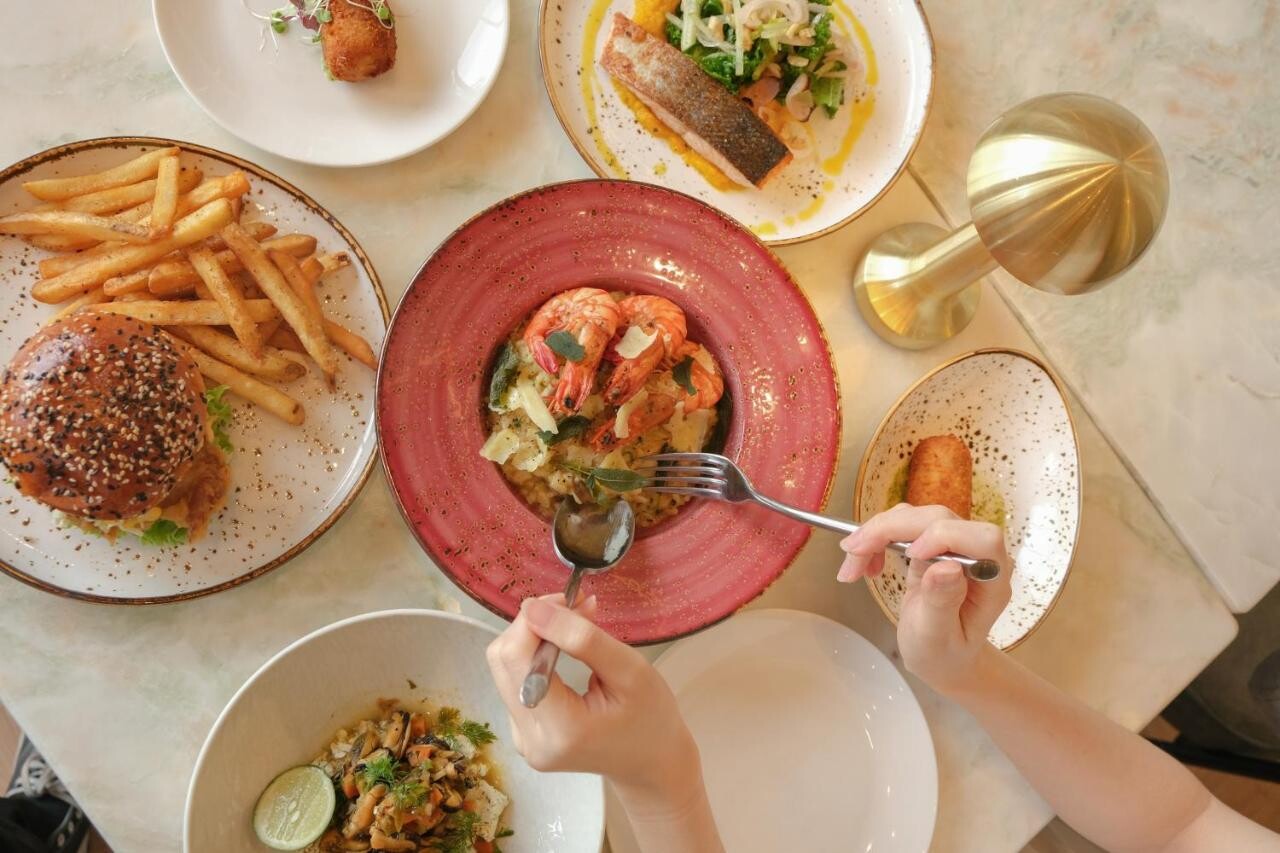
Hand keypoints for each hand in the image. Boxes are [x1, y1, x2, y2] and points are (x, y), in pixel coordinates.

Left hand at [486, 594, 700, 812]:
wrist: (651, 761)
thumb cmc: (650, 716)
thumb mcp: (630, 671)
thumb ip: (582, 638)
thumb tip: (533, 608)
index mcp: (560, 729)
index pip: (516, 657)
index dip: (536, 619)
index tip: (570, 601)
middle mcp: (530, 739)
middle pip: (503, 660)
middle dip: (535, 625)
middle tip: (575, 610)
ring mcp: (522, 740)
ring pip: (503, 667)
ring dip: (533, 638)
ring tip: (573, 630)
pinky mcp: (521, 733)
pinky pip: (513, 681)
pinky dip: (533, 659)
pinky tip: (562, 656)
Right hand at [836, 504, 1012, 696]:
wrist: (940, 657)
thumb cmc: (943, 654)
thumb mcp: (938, 638)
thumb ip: (943, 602)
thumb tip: (946, 567)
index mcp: (992, 579)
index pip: (982, 539)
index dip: (945, 537)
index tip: (909, 556)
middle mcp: (977, 555)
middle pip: (939, 519)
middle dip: (892, 530)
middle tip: (853, 552)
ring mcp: (954, 546)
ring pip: (915, 517)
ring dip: (877, 533)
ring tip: (852, 567)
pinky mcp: (931, 544)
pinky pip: (903, 525)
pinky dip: (877, 538)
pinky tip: (864, 564)